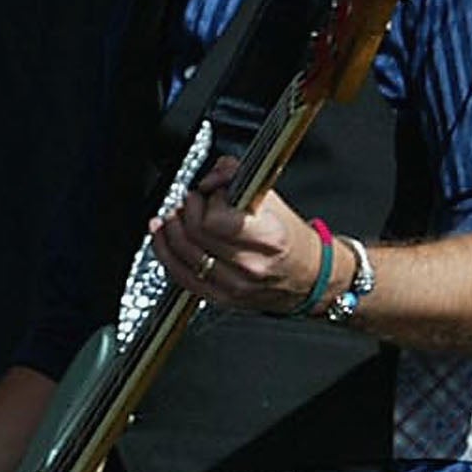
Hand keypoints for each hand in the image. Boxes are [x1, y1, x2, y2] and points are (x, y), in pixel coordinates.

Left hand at [151, 156, 332, 313]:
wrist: (309, 277)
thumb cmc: (291, 237)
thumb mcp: (273, 198)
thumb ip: (238, 176)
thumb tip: (212, 173)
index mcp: (266, 238)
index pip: (215, 218)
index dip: (208, 198)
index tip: (213, 191)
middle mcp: (249, 265)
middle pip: (194, 234)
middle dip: (187, 209)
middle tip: (192, 199)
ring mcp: (233, 286)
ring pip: (182, 255)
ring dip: (171, 229)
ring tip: (173, 214)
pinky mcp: (221, 298)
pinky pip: (181, 276)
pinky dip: (166, 253)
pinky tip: (162, 236)